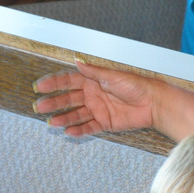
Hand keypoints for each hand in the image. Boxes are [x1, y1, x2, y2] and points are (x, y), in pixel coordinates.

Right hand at [33, 61, 155, 136]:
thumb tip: (76, 60)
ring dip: (64, 118)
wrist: (154, 103)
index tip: (39, 87)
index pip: (68, 81)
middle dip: (54, 103)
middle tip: (39, 108)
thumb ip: (93, 72)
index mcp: (92, 81)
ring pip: (76, 115)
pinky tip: (69, 132)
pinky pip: (89, 127)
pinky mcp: (106, 122)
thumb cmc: (136, 85)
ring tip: (52, 123)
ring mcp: (98, 109)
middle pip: (69, 99)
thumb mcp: (112, 76)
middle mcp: (93, 95)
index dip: (54, 84)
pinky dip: (79, 130)